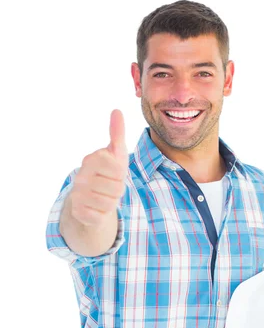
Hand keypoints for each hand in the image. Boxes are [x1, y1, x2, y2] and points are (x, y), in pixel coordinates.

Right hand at [70, 109, 128, 226]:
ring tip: (104, 197)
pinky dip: (103, 214)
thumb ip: (117, 134)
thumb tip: (117, 111)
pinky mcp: (78, 212)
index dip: (121, 175)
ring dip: (111, 203)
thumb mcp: (116, 155)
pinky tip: (96, 208)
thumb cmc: (107, 175)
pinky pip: (101, 216)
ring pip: (110, 203)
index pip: (118, 170)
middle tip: (109, 188)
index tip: (114, 174)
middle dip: (118, 190)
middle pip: (117, 188)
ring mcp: (77, 194)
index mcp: (91, 160)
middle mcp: (81, 176)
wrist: (90, 200)